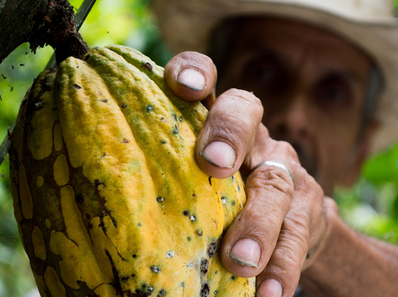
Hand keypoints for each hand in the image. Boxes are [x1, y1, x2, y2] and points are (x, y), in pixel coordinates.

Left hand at [165, 52, 334, 296]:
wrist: (291, 221)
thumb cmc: (222, 198)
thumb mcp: (193, 177)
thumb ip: (164, 174)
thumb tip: (90, 204)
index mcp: (217, 121)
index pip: (208, 80)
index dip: (196, 71)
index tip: (180, 85)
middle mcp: (254, 137)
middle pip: (247, 113)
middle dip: (229, 133)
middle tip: (213, 164)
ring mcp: (284, 171)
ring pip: (275, 185)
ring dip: (258, 223)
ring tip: (240, 261)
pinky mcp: (308, 209)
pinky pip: (298, 236)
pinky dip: (282, 266)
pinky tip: (268, 292)